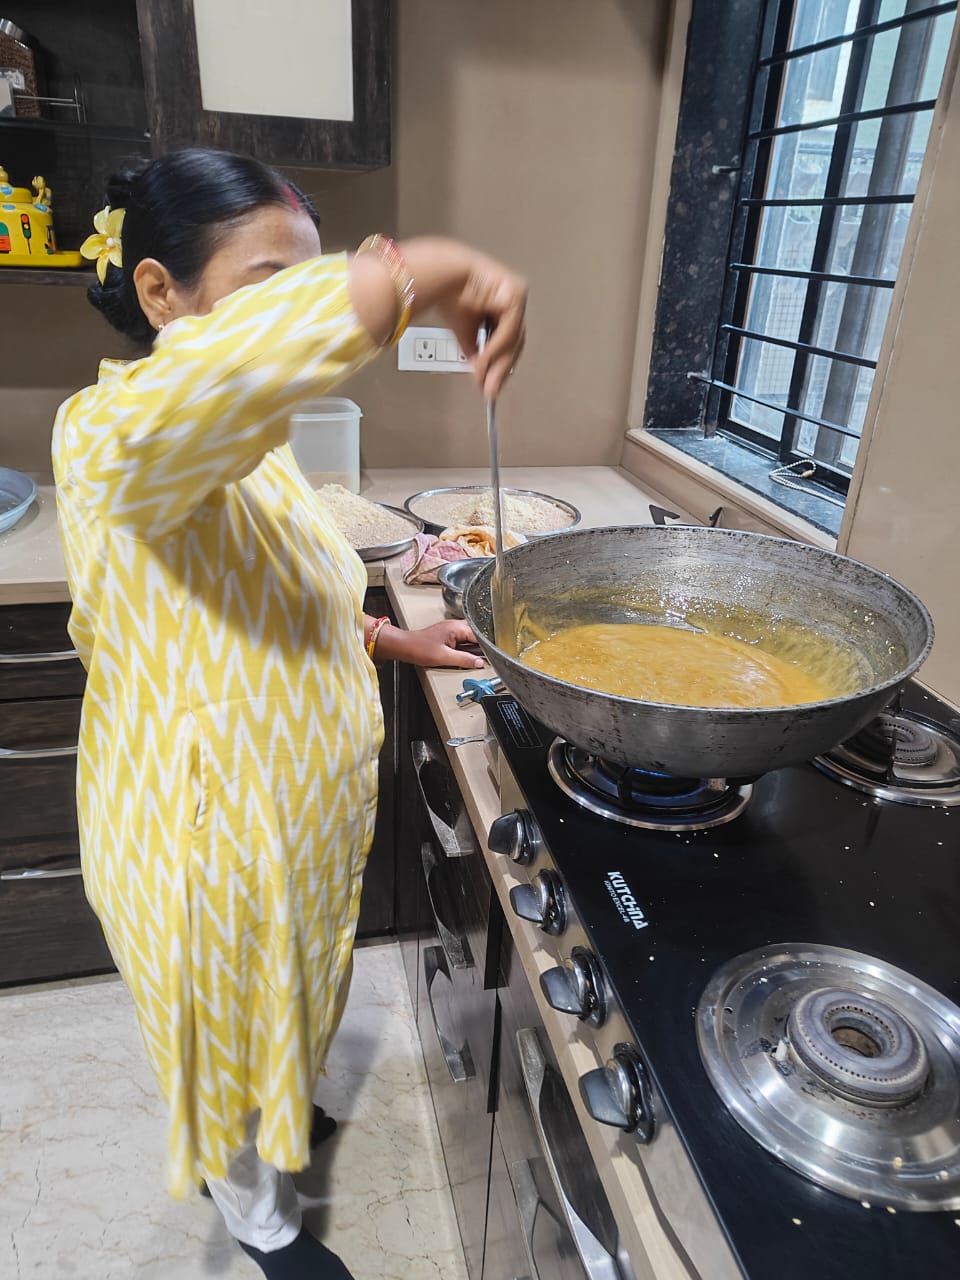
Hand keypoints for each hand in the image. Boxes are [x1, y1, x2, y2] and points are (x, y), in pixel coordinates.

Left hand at [380, 620, 486, 669]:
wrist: (405, 647)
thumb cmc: (419, 648)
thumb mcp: (445, 657)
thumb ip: (464, 660)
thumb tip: (479, 662)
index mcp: (456, 627)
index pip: (479, 634)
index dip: (487, 645)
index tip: (492, 654)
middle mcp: (455, 625)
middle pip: (476, 634)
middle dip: (482, 645)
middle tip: (488, 656)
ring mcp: (451, 630)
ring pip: (470, 638)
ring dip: (474, 647)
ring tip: (478, 657)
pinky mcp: (447, 635)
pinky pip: (462, 640)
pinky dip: (466, 648)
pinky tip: (466, 655)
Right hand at [439, 253, 526, 398]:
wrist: (442, 276)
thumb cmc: (449, 295)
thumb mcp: (465, 333)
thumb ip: (476, 353)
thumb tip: (481, 375)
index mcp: (504, 306)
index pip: (509, 341)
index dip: (501, 365)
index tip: (492, 386)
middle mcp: (514, 301)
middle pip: (514, 342)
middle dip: (501, 370)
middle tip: (490, 390)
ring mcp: (517, 297)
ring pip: (513, 339)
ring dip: (498, 362)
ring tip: (485, 379)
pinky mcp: (515, 296)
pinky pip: (508, 329)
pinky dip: (496, 348)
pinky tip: (484, 360)